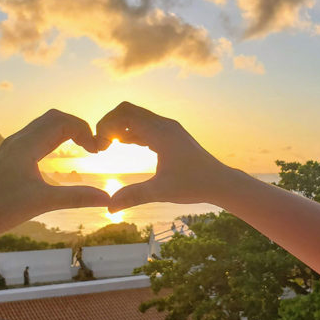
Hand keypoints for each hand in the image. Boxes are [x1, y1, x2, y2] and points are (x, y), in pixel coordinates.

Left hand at [0, 109, 109, 237]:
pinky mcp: (10, 155)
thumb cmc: (6, 210)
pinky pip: (36, 135)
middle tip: (92, 146)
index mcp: (26, 145)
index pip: (62, 122)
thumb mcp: (45, 202)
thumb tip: (108, 199)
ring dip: (66, 131)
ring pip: (44, 125)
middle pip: (54, 117)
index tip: (97, 151)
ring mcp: (12, 146)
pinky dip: (54, 138)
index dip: (84, 130)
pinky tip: (61, 155)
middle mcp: (18, 140)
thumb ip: (77, 197)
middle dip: (77, 127)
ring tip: (83, 148)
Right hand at [96, 102, 229, 211]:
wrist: (220, 182)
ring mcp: (169, 128)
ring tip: (107, 147)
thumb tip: (109, 209)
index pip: (124, 115)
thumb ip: (133, 196)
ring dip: (120, 128)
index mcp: (160, 133)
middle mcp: (164, 125)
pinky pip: (146, 125)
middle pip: (127, 111)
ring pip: (137, 117)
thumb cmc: (194, 185)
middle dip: (109, 124)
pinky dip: (132, 132)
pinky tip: (123, 145)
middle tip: (101, 146)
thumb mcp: (161, 192)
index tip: (100, 148)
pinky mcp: (171, 135)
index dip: (105, 127)